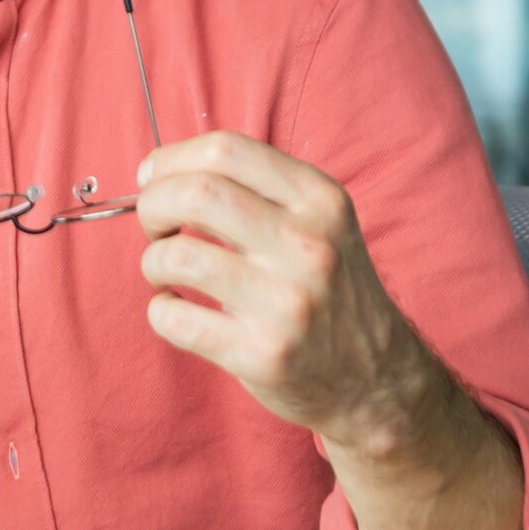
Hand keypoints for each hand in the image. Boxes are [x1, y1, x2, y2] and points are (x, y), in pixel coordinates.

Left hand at [131, 130, 437, 456]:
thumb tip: (157, 173)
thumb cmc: (325, 288)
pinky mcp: (262, 355)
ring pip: (176, 256)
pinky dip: (159, 310)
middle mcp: (307, 246)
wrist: (376, 378)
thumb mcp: (319, 222)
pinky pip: (173, 318)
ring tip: (168, 273)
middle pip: (195, 193)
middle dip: (153, 205)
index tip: (154, 179)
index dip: (171, 160)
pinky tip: (178, 310)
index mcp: (320, 200)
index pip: (224, 150)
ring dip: (153, 262)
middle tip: (156, 226)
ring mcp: (287, 304)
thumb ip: (255, 189)